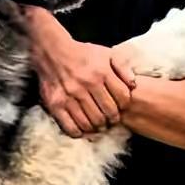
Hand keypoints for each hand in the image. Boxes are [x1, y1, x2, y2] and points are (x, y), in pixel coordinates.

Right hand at [29, 18, 134, 136]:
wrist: (51, 52)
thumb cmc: (81, 54)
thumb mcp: (106, 53)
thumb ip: (123, 66)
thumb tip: (133, 84)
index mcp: (101, 72)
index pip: (122, 98)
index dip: (124, 106)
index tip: (121, 107)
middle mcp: (86, 85)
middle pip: (107, 113)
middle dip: (112, 119)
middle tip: (110, 120)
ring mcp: (70, 96)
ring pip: (91, 122)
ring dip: (97, 127)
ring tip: (98, 125)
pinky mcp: (55, 104)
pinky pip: (70, 127)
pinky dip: (79, 132)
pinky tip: (82, 129)